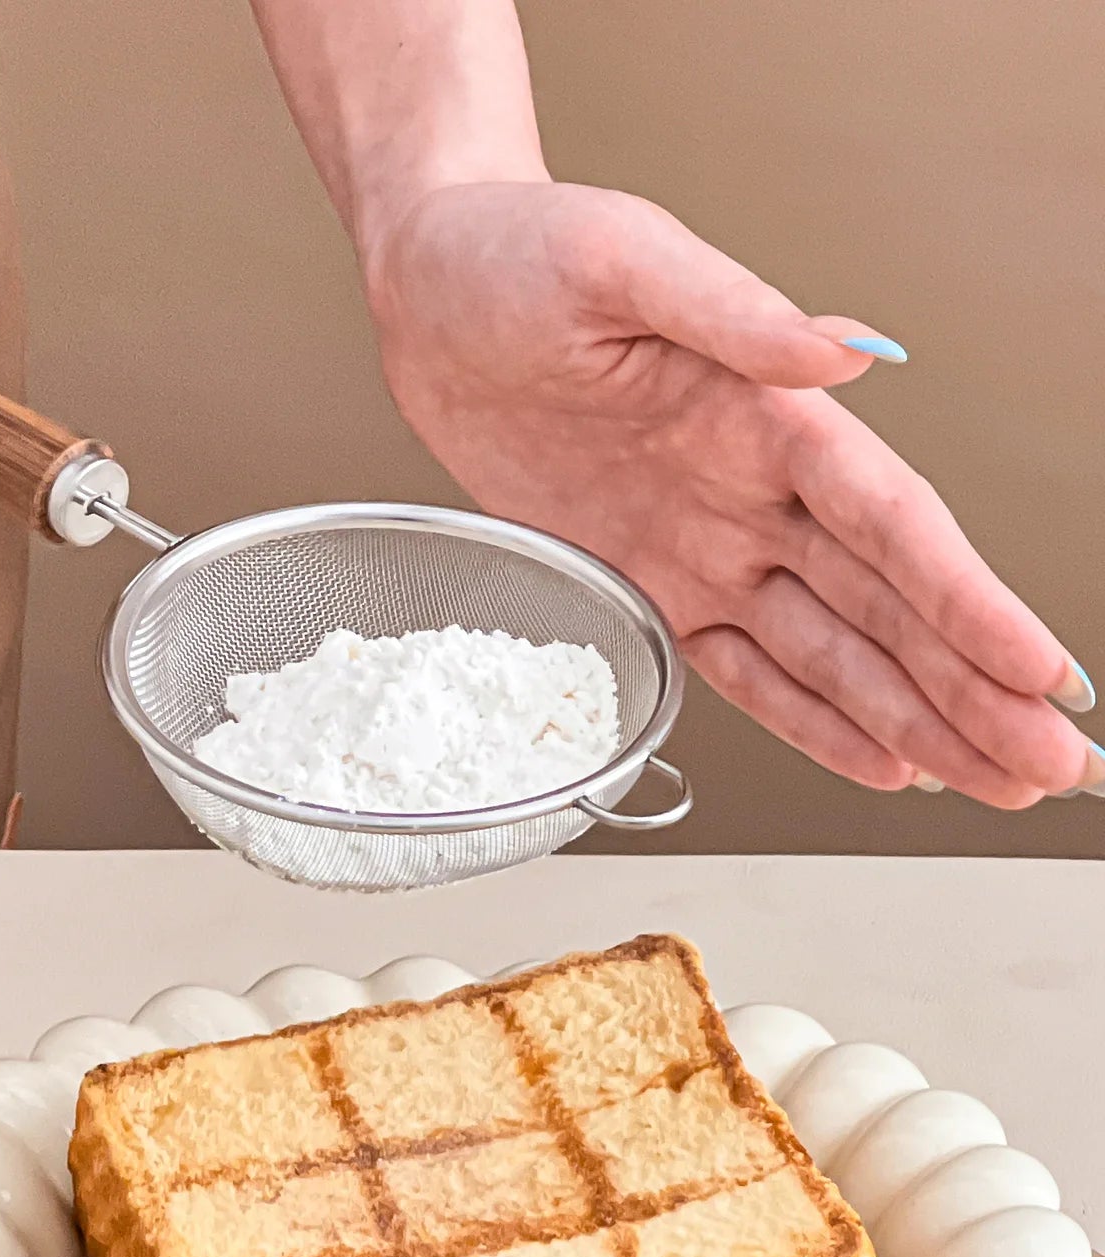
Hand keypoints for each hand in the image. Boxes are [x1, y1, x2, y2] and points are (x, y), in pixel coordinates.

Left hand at [363, 181, 1100, 806]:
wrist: (430, 296)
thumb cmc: (519, 254)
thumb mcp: (623, 260)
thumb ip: (734, 314)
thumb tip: (843, 357)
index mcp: (767, 414)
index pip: (894, 525)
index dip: (969, 606)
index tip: (1037, 673)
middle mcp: (752, 491)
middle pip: (886, 606)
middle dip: (969, 691)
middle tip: (1047, 767)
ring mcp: (704, 544)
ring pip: (828, 652)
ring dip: (911, 721)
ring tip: (985, 784)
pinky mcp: (643, 582)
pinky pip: (736, 667)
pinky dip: (806, 717)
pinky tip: (875, 759)